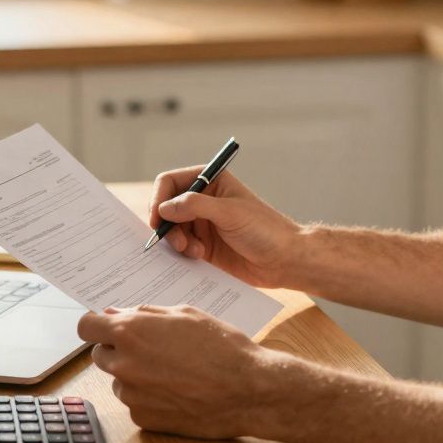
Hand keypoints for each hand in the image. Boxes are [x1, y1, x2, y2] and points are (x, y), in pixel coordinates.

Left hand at [78, 305, 289, 438]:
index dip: (96, 327)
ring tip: (170, 372)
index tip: (106, 328)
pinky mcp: (143, 419)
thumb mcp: (185, 314)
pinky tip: (175, 392)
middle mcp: (124, 364)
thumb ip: (145, 314)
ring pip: (118, 381)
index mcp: (131, 332)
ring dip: (133, 375)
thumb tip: (117, 315)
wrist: (248, 390)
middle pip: (100, 355)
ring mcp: (132, 395)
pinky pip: (134, 404)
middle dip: (118, 350)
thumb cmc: (222, 347)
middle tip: (149, 349)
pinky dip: (148, 398)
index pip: (85, 327)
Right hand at [149, 166, 301, 287]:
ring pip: (171, 229)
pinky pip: (180, 247)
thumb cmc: (265, 229)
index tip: (158, 218)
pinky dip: (183, 252)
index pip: (171, 182)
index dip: (159, 198)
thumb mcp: (230, 212)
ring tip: (194, 250)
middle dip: (167, 224)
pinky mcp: (203, 246)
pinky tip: (199, 256)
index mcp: (210, 182)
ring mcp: (202, 224)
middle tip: (176, 240)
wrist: (284, 260)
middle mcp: (202, 201)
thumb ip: (195, 206)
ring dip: (176, 240)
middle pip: (166, 207)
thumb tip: (164, 208)